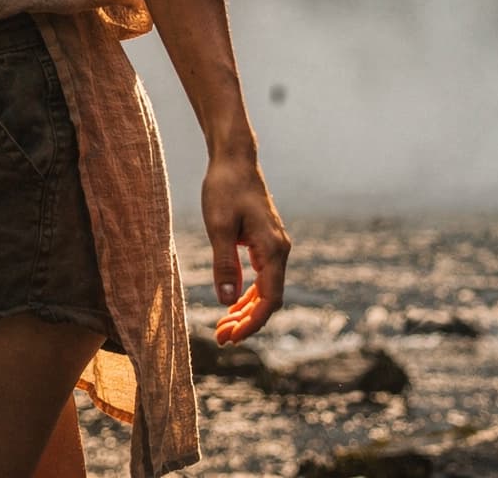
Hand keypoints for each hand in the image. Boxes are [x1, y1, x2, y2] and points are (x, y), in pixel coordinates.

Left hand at [201, 152, 289, 343]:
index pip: (270, 299)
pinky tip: (231, 305)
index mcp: (273, 248)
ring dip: (246, 311)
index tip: (232, 338)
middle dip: (246, 322)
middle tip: (221, 338)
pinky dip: (247, 294)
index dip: (252, 323)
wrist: (234, 160)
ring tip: (222, 327)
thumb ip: (224, 264)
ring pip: (265, 290)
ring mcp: (274, 247)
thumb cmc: (225, 188)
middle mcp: (279, 250)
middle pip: (269, 299)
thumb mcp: (218, 227)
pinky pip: (261, 278)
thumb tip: (226, 301)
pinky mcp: (264, 243)